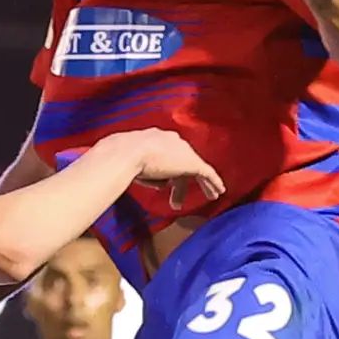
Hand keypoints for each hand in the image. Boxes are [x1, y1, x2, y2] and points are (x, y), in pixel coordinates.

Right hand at [101, 126, 224, 201]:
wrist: (127, 152)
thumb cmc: (119, 156)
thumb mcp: (128, 161)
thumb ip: (139, 168)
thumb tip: (153, 180)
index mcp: (155, 137)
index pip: (165, 155)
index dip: (166, 171)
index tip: (164, 184)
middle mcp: (171, 140)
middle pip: (180, 163)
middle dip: (180, 182)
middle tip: (176, 201)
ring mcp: (183, 150)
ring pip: (195, 169)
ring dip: (200, 184)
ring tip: (207, 196)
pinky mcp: (192, 162)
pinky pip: (207, 173)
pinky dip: (213, 182)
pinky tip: (219, 192)